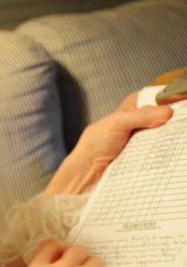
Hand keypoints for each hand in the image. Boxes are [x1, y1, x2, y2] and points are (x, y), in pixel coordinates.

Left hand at [46, 92, 172, 194]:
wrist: (88, 171)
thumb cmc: (96, 143)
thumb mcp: (116, 123)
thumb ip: (140, 116)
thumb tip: (167, 112)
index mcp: (136, 106)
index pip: (162, 96)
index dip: (175, 98)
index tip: (186, 102)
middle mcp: (145, 120)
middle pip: (170, 116)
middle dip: (179, 120)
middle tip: (183, 125)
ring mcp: (149, 139)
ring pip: (171, 134)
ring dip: (176, 138)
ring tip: (181, 140)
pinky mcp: (150, 155)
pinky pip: (166, 151)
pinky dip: (171, 152)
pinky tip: (177, 154)